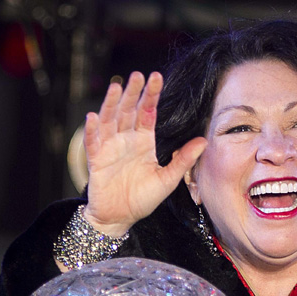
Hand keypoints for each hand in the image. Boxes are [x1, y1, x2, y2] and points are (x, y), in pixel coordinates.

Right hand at [83, 71, 206, 235]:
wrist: (120, 218)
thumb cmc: (142, 199)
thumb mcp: (167, 180)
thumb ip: (183, 160)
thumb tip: (204, 142)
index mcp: (144, 142)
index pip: (148, 113)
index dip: (151, 96)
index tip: (157, 77)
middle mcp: (126, 140)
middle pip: (128, 111)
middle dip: (133, 93)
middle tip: (137, 75)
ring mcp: (110, 148)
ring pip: (110, 120)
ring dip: (112, 103)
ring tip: (117, 87)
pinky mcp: (96, 160)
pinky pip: (93, 143)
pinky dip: (92, 130)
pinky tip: (94, 117)